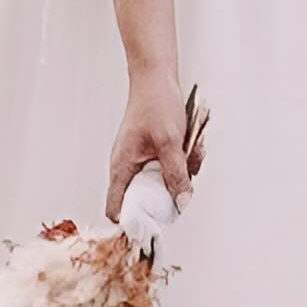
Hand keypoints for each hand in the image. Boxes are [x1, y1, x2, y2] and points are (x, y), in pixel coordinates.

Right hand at [107, 63, 202, 225]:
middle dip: (168, 195)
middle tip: (184, 180)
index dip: (132, 223)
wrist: (156, 78)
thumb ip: (176, 175)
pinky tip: (190, 145)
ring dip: (179, 174)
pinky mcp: (151, 154)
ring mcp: (139, 160)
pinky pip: (168, 168)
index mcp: (121, 168)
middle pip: (144, 201)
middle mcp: (126, 167)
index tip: (153, 229)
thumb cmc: (155, 104)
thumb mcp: (170, 143)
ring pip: (160, 183)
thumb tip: (182, 203)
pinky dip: (181, 162)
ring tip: (190, 152)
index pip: (116, 209)